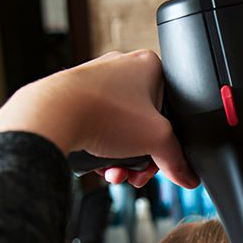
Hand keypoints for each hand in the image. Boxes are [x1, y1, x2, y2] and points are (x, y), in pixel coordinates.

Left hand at [0, 50, 195, 187]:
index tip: (161, 161)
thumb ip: (177, 160)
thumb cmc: (105, 112)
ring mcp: (96, 81)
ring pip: (120, 129)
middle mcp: (121, 67)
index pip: (172, 109)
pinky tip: (98, 166)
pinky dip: (101, 150)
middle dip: (142, 156)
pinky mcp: (75, 97)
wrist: (53, 114)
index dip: (169, 141)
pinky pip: (98, 128)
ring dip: (121, 158)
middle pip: (145, 123)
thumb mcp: (157, 140)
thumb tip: (188, 177)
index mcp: (149, 65)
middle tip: (137, 174)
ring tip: (115, 173)